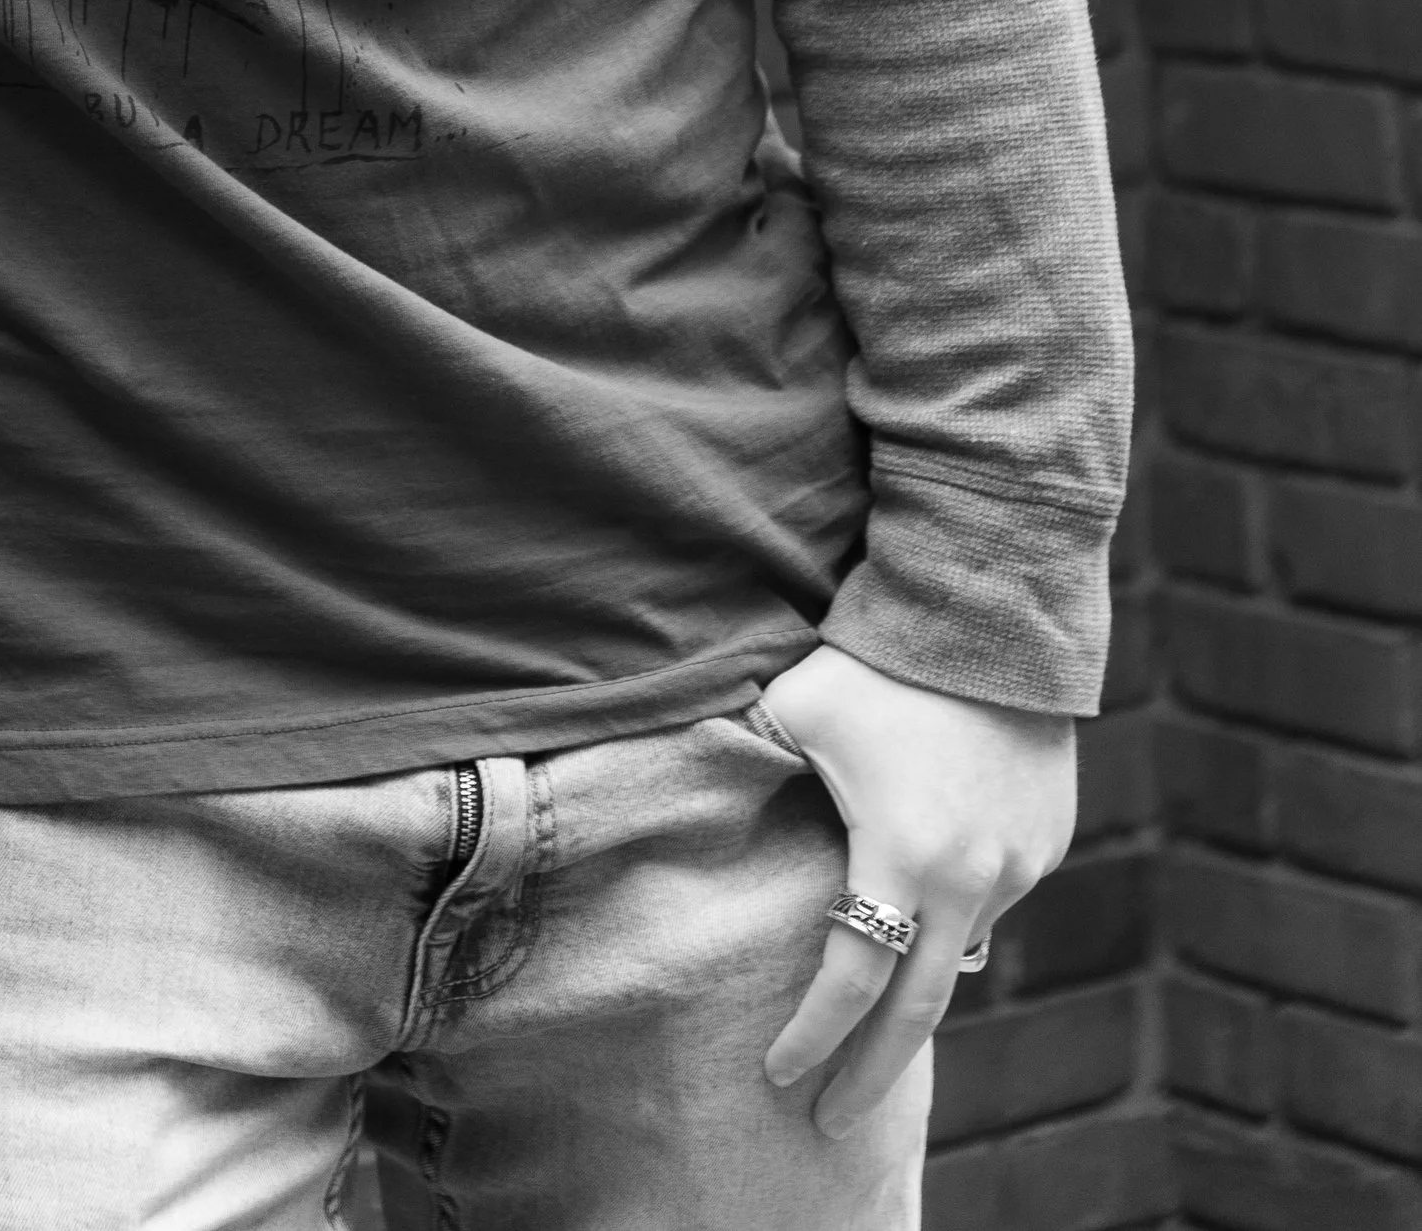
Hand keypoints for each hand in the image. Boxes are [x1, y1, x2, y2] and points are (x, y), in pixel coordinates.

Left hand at [757, 642, 1074, 1137]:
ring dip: (915, 982)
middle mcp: (971, 876)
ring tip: (870, 1009)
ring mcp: (1019, 863)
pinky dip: (955, 916)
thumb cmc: (875, 661)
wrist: (991, 613)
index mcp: (901, 855)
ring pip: (959, 948)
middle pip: (918, 1009)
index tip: (779, 1078)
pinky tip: (924, 908)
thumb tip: (686, 801)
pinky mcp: (1049, 840)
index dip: (813, 1037)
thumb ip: (747, 767)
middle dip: (873, 1071)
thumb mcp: (793, 711)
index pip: (850, 981)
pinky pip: (996, 899)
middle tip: (835, 1121)